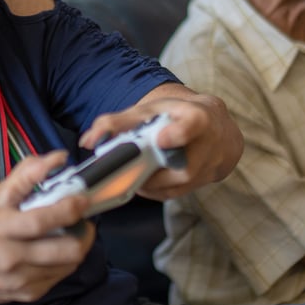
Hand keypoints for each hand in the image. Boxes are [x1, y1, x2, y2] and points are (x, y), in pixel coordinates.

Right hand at [0, 152, 94, 304]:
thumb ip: (25, 176)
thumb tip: (56, 158)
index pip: (40, 222)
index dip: (68, 209)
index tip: (82, 198)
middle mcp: (12, 258)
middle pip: (66, 249)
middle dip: (84, 231)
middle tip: (81, 217)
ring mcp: (22, 279)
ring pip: (70, 263)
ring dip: (78, 244)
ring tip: (70, 231)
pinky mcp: (30, 293)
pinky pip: (62, 275)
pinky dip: (65, 260)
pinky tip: (54, 249)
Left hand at [79, 85, 242, 200]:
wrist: (216, 129)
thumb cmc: (177, 115)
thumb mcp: (151, 110)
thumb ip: (117, 122)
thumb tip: (88, 141)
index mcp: (198, 117)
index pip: (192, 125)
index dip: (178, 134)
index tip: (161, 140)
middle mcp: (209, 145)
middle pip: (183, 168)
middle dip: (153, 173)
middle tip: (128, 172)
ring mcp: (208, 168)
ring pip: (176, 185)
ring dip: (150, 183)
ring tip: (131, 176)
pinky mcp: (202, 184)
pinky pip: (174, 194)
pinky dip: (154, 190)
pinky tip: (142, 182)